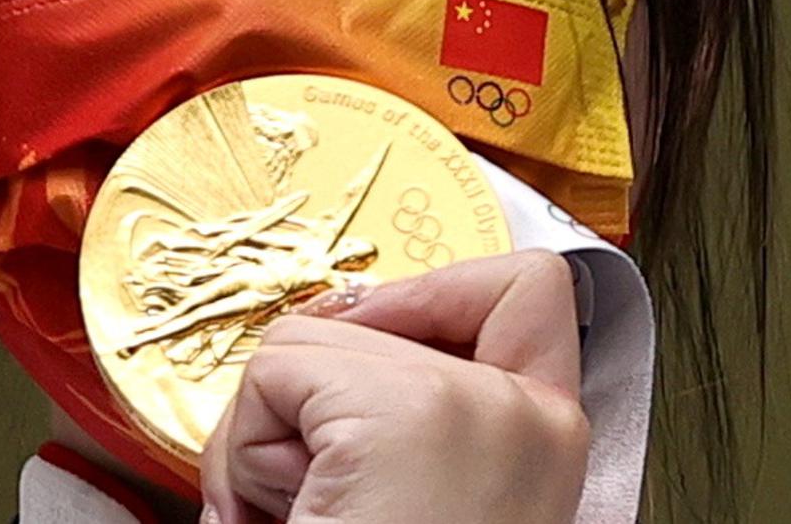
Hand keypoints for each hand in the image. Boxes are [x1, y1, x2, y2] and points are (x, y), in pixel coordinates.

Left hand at [199, 250, 588, 523]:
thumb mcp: (421, 478)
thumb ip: (408, 396)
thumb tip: (336, 317)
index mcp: (545, 433)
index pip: (528, 288)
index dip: (433, 291)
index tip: (374, 333)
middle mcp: (528, 413)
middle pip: (373, 314)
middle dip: (309, 393)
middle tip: (315, 485)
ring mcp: (472, 407)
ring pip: (306, 341)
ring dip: (265, 435)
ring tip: (302, 514)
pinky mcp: (403, 415)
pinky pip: (274, 372)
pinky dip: (245, 448)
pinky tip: (286, 515)